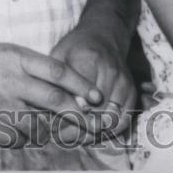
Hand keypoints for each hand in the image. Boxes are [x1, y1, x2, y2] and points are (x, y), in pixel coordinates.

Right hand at [0, 36, 104, 146]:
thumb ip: (21, 65)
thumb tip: (46, 79)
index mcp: (16, 56)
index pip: (58, 70)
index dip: (81, 84)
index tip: (96, 95)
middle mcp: (10, 77)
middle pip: (53, 99)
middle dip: (76, 113)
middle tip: (92, 123)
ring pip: (35, 123)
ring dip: (48, 131)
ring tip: (56, 135)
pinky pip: (12, 137)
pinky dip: (22, 140)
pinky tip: (22, 138)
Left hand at [51, 23, 136, 138]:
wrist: (103, 35)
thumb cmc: (76, 47)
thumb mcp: (58, 56)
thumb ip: (54, 80)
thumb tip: (41, 107)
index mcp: (89, 60)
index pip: (79, 99)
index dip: (65, 118)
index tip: (52, 128)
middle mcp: (111, 72)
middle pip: (95, 113)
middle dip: (77, 129)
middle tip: (59, 137)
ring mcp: (124, 82)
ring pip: (109, 121)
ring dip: (91, 133)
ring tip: (73, 137)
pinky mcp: (131, 91)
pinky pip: (123, 120)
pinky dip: (107, 132)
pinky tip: (91, 132)